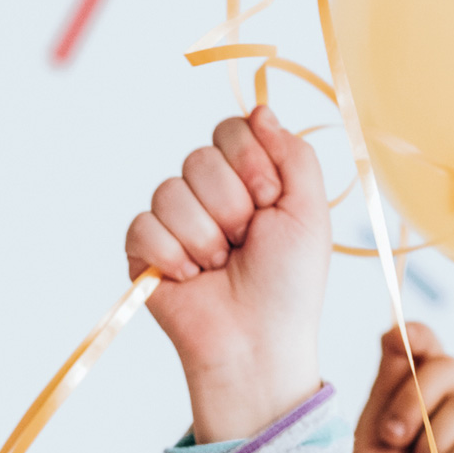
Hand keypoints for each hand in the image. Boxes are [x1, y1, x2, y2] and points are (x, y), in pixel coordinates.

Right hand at [125, 113, 331, 448]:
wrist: (256, 342)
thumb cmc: (289, 285)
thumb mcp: (310, 210)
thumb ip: (293, 152)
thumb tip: (260, 109)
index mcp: (248, 177)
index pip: (231, 130)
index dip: (250, 162)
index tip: (269, 202)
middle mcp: (209, 194)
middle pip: (199, 158)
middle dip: (230, 206)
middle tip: (245, 243)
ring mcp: (174, 221)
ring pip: (170, 192)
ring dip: (204, 237)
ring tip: (219, 267)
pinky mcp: (144, 251)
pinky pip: (143, 226)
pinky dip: (172, 255)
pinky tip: (190, 278)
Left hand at [357, 324, 453, 452]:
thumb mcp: (369, 441)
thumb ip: (388, 387)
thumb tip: (396, 330)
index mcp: (411, 404)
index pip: (425, 349)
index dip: (416, 339)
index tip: (397, 342)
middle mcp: (446, 417)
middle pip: (448, 366)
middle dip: (413, 399)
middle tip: (391, 439)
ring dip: (430, 450)